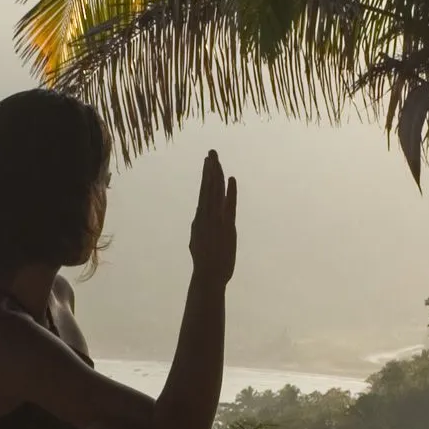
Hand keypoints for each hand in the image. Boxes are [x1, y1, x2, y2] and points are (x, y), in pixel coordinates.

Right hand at [189, 150, 237, 284]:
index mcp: (199, 219)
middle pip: (208, 187)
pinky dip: (230, 192)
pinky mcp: (226, 227)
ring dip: (217, 175)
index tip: (208, 161)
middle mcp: (206, 217)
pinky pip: (229, 205)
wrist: (208, 276)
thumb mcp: (197, 241)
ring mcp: (216, 221)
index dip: (206, 176)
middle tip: (212, 152)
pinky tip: (231, 179)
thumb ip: (198, 227)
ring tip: (217, 159)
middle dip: (210, 169)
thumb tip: (197, 215)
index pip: (203, 192)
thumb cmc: (204, 263)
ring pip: (216, 193)